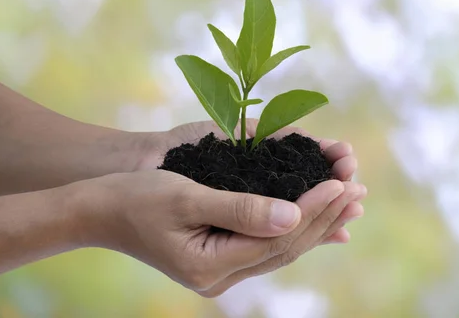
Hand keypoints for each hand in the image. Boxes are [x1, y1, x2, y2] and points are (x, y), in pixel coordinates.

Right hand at [77, 170, 365, 296]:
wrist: (99, 211)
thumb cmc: (136, 197)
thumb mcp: (187, 196)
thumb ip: (241, 208)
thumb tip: (293, 215)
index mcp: (211, 265)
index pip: (278, 237)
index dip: (313, 208)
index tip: (342, 181)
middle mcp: (221, 277)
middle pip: (286, 246)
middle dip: (325, 215)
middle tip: (359, 188)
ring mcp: (221, 271)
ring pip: (282, 247)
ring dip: (318, 221)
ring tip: (350, 200)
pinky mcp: (221, 257)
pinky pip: (269, 245)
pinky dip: (297, 228)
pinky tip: (321, 219)